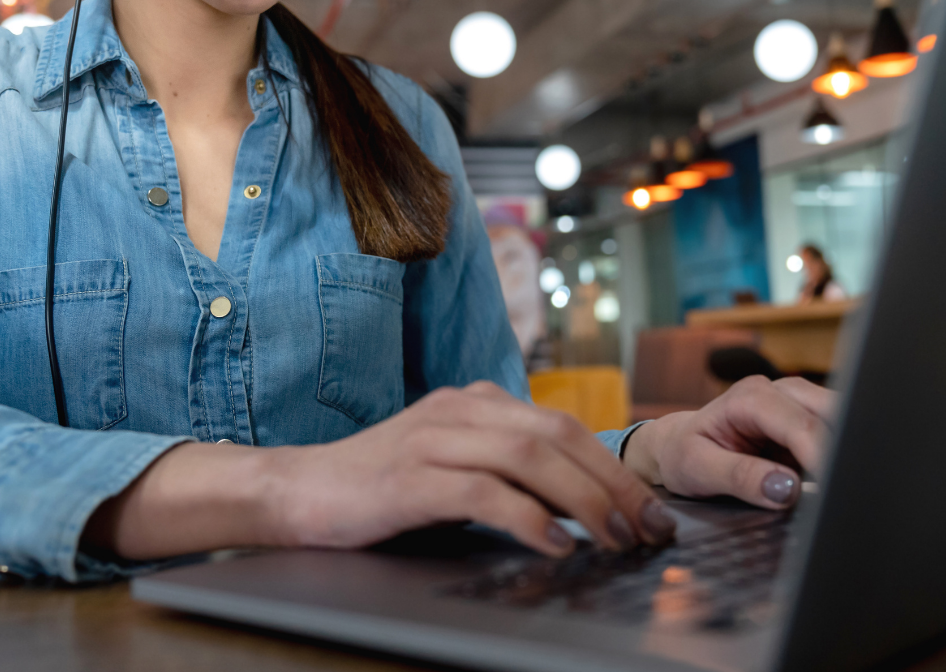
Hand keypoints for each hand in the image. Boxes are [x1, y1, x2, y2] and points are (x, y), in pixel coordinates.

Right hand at [86, 381, 676, 560]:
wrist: (295, 491)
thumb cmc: (378, 488)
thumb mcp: (449, 464)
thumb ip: (503, 467)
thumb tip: (579, 503)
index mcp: (475, 402)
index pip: (563, 425)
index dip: (614, 466)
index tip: (650, 509)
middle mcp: (459, 410)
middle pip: (557, 435)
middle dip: (612, 482)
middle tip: (647, 528)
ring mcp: (432, 439)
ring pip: (528, 456)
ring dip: (582, 499)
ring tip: (614, 538)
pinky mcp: (408, 478)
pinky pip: (481, 491)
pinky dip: (525, 516)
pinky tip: (554, 544)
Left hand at [622, 376, 835, 508]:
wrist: (678, 445)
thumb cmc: (684, 453)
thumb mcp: (698, 468)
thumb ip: (740, 477)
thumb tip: (785, 489)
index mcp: (750, 397)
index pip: (802, 425)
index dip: (822, 458)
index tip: (832, 493)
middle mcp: (780, 391)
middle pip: (833, 414)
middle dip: (843, 451)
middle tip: (846, 492)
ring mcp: (798, 404)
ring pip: (843, 419)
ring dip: (846, 452)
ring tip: (843, 490)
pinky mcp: (808, 422)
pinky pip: (838, 433)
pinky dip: (842, 455)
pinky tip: (838, 480)